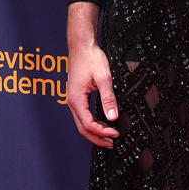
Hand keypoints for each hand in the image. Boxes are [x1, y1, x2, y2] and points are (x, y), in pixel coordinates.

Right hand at [66, 1, 119, 147]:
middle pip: (82, 129)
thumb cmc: (91, 58)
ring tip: (108, 138)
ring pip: (81, 124)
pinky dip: (92, 124)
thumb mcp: (103, 78)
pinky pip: (82, 116)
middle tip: (112, 143)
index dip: (103, 132)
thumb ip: (108, 98)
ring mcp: (73, 100)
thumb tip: (113, 117)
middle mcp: (72, 102)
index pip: (89, 124)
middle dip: (97, 138)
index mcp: (76, 99)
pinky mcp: (77, 97)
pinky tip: (102, 124)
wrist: (82, 46)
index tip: (116, 133)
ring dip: (94, 133)